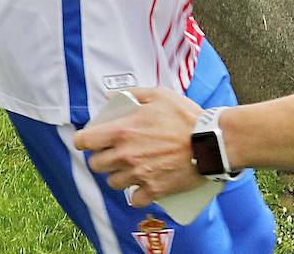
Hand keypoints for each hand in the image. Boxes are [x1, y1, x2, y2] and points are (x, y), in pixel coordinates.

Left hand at [73, 87, 203, 205]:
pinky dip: (137, 194)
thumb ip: (133, 93)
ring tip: (130, 168)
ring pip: (113, 182)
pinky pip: (134, 198)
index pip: (84, 141)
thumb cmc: (187, 117)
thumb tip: (110, 95)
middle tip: (113, 153)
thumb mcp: (160, 95)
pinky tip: (143, 186)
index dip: (83, 141)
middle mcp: (126, 155)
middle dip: (101, 158)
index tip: (88, 141)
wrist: (210, 142)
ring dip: (118, 176)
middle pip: (96, 165)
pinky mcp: (153, 190)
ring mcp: (139, 174)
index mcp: (123, 131)